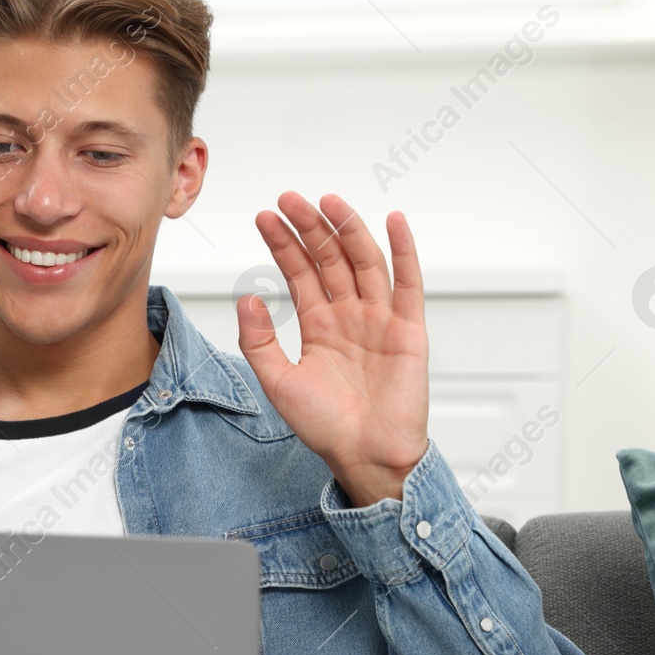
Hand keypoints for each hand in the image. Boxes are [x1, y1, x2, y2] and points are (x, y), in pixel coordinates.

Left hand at [236, 192, 429, 507]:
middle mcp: (349, 316)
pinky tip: (392, 222)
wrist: (365, 456)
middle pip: (329, 259)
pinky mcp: (408, 330)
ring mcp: (380, 319)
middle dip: (310, 228)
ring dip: (347, 229)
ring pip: (363, 262)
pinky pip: (408, 284)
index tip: (265, 217)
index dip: (283, 244)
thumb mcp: (278, 381)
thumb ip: (259, 341)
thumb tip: (246, 298)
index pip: (300, 273)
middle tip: (290, 199)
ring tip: (327, 202)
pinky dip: (404, 251)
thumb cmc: (326, 426)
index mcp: (319, 326)